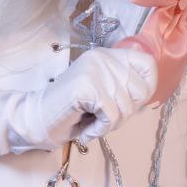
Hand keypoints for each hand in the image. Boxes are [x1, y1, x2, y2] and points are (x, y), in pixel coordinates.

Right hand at [35, 43, 157, 146]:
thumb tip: (150, 97)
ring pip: (126, 107)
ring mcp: (94, 70)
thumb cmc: (72, 111)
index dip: (147, 87)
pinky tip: (85, 130)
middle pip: (140, 91)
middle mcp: (102, 58)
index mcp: (108, 56)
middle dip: (125, 114)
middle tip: (103, 118)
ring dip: (110, 125)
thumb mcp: (103, 92)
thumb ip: (124, 88)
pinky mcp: (86, 87)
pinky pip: (110, 116)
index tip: (132, 103)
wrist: (36, 118)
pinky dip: (98, 130)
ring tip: (91, 123)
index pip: (148, 64)